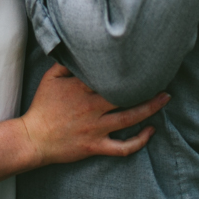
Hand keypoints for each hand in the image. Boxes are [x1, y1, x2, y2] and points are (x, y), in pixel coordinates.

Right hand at [19, 63, 168, 166]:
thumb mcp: (50, 79)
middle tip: (163, 77)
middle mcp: (92, 107)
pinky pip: (122, 147)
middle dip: (146, 86)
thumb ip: (66, 63)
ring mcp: (96, 128)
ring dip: (150, 108)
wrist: (33, 138)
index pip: (109, 76)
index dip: (127, 69)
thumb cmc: (42, 107)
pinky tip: (150, 131)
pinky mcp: (96, 146)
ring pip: (129, 118)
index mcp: (81, 88)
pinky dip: (139, 141)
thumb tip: (80, 50)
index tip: (142, 61)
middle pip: (125, 95)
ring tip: (165, 98)